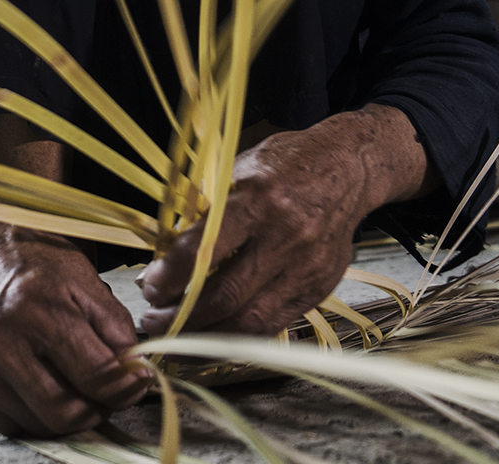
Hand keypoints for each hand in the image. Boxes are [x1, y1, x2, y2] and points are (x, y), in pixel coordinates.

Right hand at [0, 172, 151, 437]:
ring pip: (37, 423)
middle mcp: (1, 339)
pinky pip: (5, 423)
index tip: (138, 382)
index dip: (127, 386)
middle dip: (99, 409)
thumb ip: (110, 317)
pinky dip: (32, 415)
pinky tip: (43, 388)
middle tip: (109, 394)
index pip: (97, 373)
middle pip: (66, 410)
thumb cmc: (22, 250)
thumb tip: (134, 363)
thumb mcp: (76, 268)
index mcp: (40, 304)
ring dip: (67, 415)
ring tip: (79, 390)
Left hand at [139, 104, 432, 335]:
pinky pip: (274, 324)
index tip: (150, 286)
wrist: (348, 167)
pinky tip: (214, 334)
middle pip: (228, 295)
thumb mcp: (242, 167)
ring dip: (205, 336)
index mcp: (262, 197)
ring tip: (176, 335)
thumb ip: (208, 208)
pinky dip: (239, 335)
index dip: (172, 275)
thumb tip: (166, 251)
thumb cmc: (288, 162)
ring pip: (250, 321)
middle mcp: (287, 235)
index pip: (207, 248)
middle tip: (153, 320)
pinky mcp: (319, 286)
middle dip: (181, 316)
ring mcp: (307, 266)